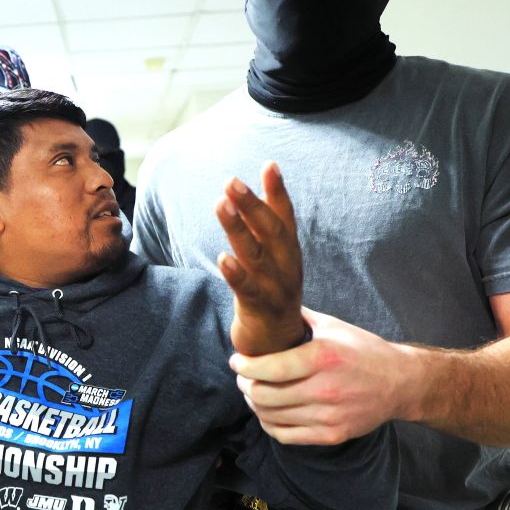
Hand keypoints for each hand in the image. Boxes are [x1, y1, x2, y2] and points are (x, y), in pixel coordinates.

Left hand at [215, 162, 305, 354]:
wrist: (278, 345)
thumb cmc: (271, 293)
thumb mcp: (271, 259)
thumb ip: (261, 229)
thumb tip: (246, 192)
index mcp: (289, 252)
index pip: (285, 216)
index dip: (278, 191)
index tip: (269, 164)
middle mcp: (287, 266)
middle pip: (271, 231)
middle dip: (252, 204)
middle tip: (231, 181)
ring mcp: (276, 288)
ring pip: (256, 255)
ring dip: (238, 229)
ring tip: (221, 204)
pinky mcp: (261, 309)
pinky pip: (247, 289)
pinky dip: (236, 273)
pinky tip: (222, 257)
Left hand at [229, 308, 412, 444]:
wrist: (401, 383)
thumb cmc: (364, 350)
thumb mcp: (333, 326)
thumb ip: (300, 317)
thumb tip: (268, 302)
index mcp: (322, 357)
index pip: (269, 368)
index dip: (244, 367)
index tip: (237, 361)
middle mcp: (325, 388)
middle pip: (264, 395)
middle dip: (244, 385)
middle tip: (243, 377)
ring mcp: (328, 415)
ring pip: (270, 417)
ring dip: (254, 404)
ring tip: (253, 392)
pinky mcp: (332, 435)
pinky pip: (285, 436)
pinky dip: (269, 424)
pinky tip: (269, 412)